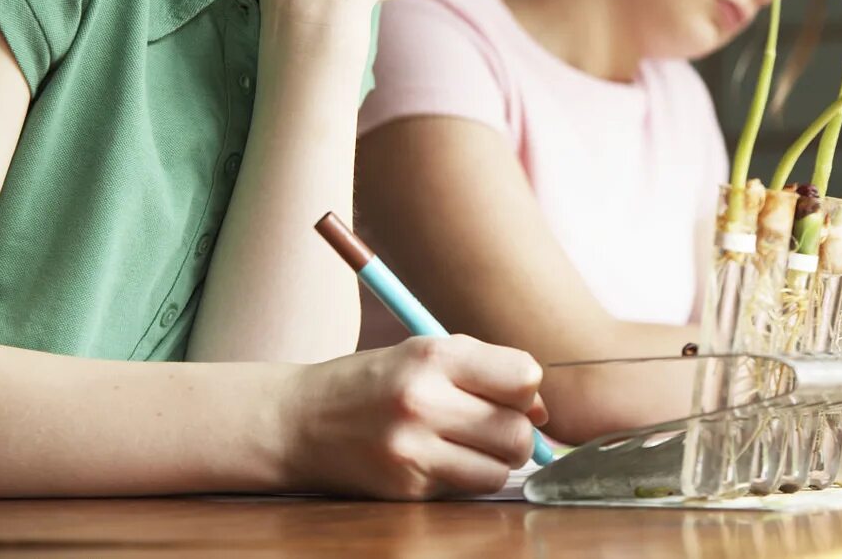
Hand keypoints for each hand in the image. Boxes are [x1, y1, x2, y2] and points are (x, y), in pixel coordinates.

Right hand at [273, 335, 547, 499]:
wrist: (298, 421)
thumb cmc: (373, 383)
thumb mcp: (423, 354)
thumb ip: (484, 372)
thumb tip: (543, 414)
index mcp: (432, 355)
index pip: (523, 376)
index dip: (526, 389)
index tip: (510, 394)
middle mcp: (423, 401)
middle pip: (518, 430)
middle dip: (517, 431)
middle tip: (492, 425)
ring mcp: (413, 450)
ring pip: (501, 468)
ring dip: (495, 460)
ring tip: (467, 443)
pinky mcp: (406, 488)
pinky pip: (467, 488)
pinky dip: (466, 477)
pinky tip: (438, 459)